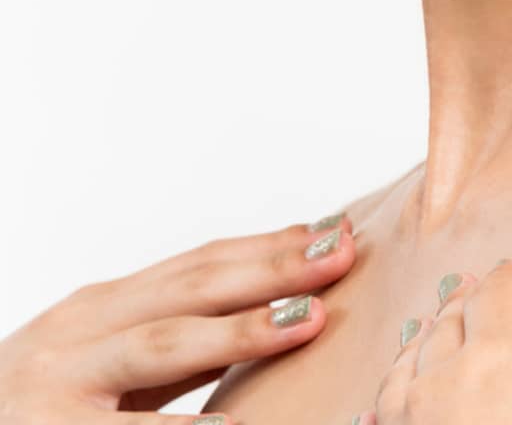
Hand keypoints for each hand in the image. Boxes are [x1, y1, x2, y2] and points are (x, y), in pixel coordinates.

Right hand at [0, 212, 355, 424]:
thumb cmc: (46, 407)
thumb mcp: (110, 359)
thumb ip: (181, 336)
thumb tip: (283, 308)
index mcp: (103, 307)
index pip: (200, 265)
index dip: (269, 246)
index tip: (336, 229)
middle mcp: (81, 333)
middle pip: (192, 290)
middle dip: (272, 270)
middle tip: (340, 255)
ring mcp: (60, 384)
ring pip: (163, 347)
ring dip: (241, 331)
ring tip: (309, 320)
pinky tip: (233, 423)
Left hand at [360, 244, 511, 424]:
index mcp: (498, 360)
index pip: (497, 296)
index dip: (510, 278)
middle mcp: (439, 388)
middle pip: (446, 325)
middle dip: (464, 302)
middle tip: (473, 289)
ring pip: (404, 369)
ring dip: (421, 342)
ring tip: (428, 329)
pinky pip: (378, 422)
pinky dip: (388, 401)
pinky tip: (382, 409)